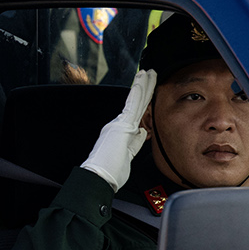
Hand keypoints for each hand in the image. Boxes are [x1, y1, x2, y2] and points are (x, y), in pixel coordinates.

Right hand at [82, 69, 156, 190]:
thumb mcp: (128, 155)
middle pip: (136, 102)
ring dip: (143, 85)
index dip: (143, 99)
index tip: (147, 88)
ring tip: (149, 72)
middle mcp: (119, 124)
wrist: (98, 177)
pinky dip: (138, 92)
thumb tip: (143, 131)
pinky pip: (132, 105)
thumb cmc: (110, 171)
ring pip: (136, 100)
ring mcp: (119, 123)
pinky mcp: (122, 125)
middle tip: (150, 73)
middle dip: (144, 87)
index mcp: (121, 131)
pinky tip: (142, 82)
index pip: (136, 112)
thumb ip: (135, 141)